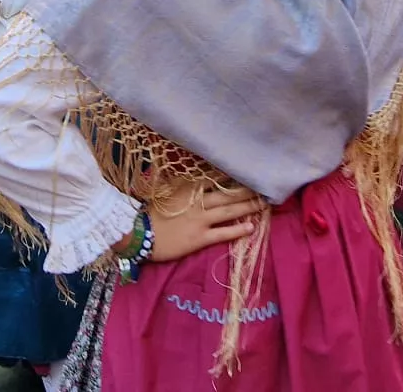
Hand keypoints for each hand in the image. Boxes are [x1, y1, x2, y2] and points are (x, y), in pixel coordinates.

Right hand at [141, 182, 265, 263]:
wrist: (138, 234)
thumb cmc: (149, 211)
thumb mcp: (161, 188)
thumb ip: (175, 176)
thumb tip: (183, 165)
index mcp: (188, 187)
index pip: (216, 178)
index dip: (233, 175)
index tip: (248, 171)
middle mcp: (197, 201)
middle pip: (228, 194)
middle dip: (248, 191)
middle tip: (264, 187)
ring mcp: (200, 220)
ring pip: (229, 211)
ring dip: (248, 207)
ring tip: (264, 204)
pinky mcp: (200, 238)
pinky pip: (223, 233)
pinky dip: (238, 230)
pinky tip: (252, 227)